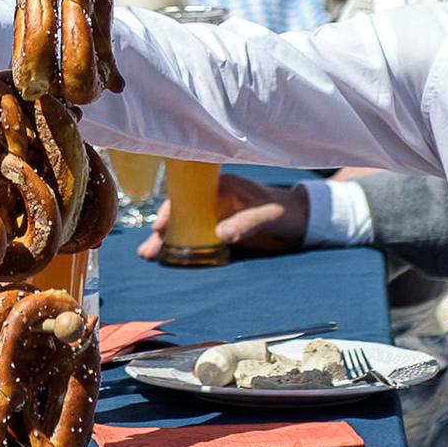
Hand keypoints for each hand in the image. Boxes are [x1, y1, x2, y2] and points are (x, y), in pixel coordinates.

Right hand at [134, 173, 307, 260]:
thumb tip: (219, 235)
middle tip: (146, 252)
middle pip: (180, 214)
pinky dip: (182, 249)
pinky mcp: (220, 233)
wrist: (301, 222)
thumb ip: (245, 223)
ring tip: (148, 256)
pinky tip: (168, 259)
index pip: (187, 196)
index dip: (170, 211)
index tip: (158, 228)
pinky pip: (196, 239)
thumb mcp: (267, 216)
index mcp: (221, 187)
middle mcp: (213, 201)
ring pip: (184, 228)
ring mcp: (214, 217)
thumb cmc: (285, 212)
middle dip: (161, 232)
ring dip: (167, 242)